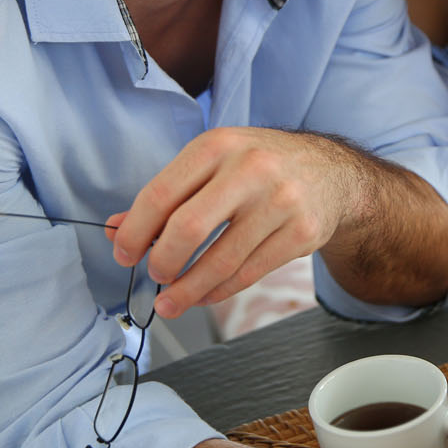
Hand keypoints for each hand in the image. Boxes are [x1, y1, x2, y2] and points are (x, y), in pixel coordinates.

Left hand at [107, 128, 360, 317]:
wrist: (331, 173)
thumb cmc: (261, 166)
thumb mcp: (214, 162)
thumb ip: (168, 194)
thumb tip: (116, 228)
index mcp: (218, 145)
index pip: (161, 193)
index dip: (134, 232)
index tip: (124, 254)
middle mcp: (250, 168)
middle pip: (187, 228)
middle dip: (162, 262)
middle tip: (155, 275)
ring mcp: (280, 201)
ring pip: (220, 260)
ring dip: (188, 290)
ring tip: (171, 302)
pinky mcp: (302, 232)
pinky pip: (248, 273)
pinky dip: (219, 291)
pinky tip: (205, 293)